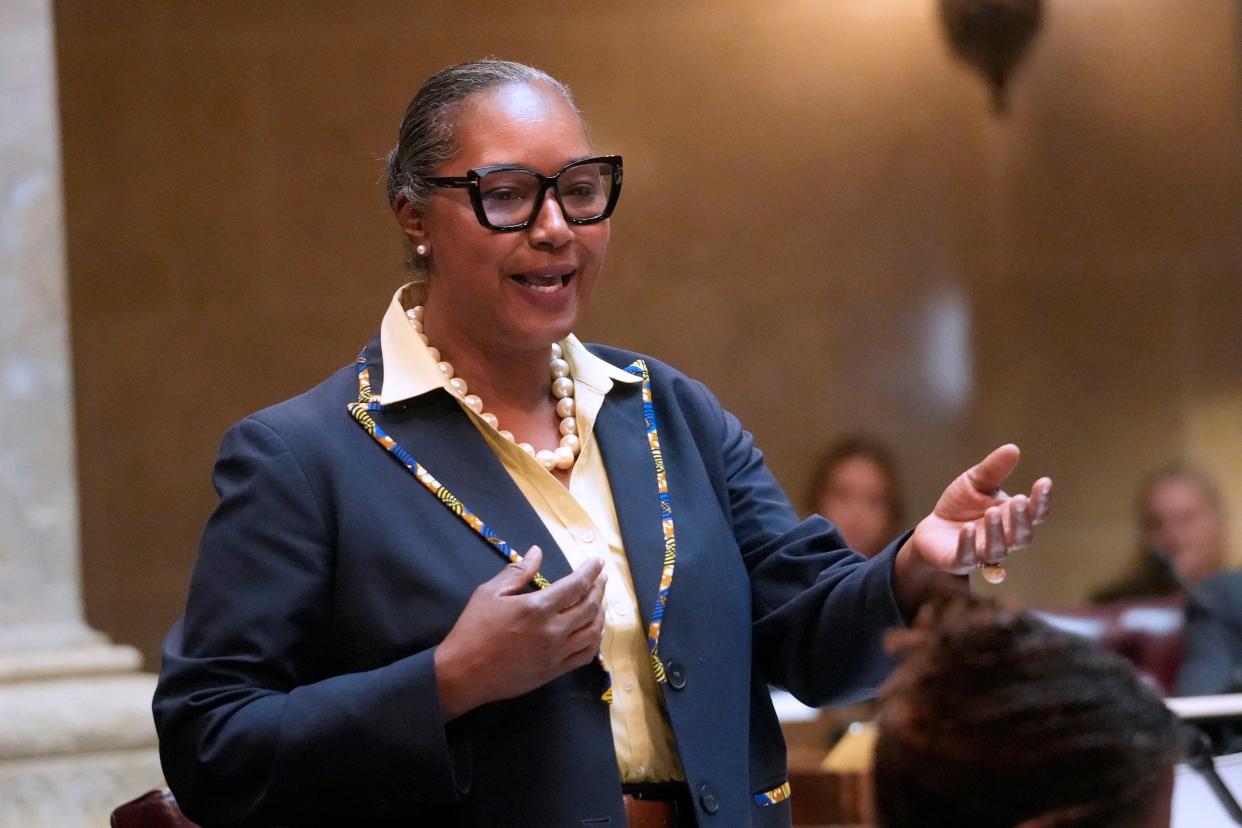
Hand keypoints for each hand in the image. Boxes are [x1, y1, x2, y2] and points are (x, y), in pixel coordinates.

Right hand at [434, 546, 606, 719]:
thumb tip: (537, 552)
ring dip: (601, 614)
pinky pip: (585, 655)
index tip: (598, 562)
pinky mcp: (554, 671)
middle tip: (601, 578)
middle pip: (589, 606)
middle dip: (599, 588)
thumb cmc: (473, 630)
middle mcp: (553, 630)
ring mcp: (556, 653)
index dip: (591, 571)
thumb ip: (517, 571)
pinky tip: (593, 632)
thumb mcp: (489, 593)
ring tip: (599, 602)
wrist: (463, 673)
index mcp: (537, 608)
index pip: (576, 585)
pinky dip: (595, 640)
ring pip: (593, 631)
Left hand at [895, 445, 1051, 609]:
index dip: (1042, 500)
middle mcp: (1003, 538)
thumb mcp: (975, 482)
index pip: (1035, 513)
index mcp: (1012, 518)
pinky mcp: (960, 561)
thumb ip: (994, 469)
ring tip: (991, 511)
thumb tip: (1013, 448)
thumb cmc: (961, 506)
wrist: (933, 530)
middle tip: (1019, 500)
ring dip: (997, 531)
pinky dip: (968, 543)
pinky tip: (966, 528)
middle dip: (1022, 519)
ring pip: (998, 549)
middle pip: (1022, 536)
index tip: (1044, 482)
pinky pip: (967, 556)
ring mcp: (983, 552)